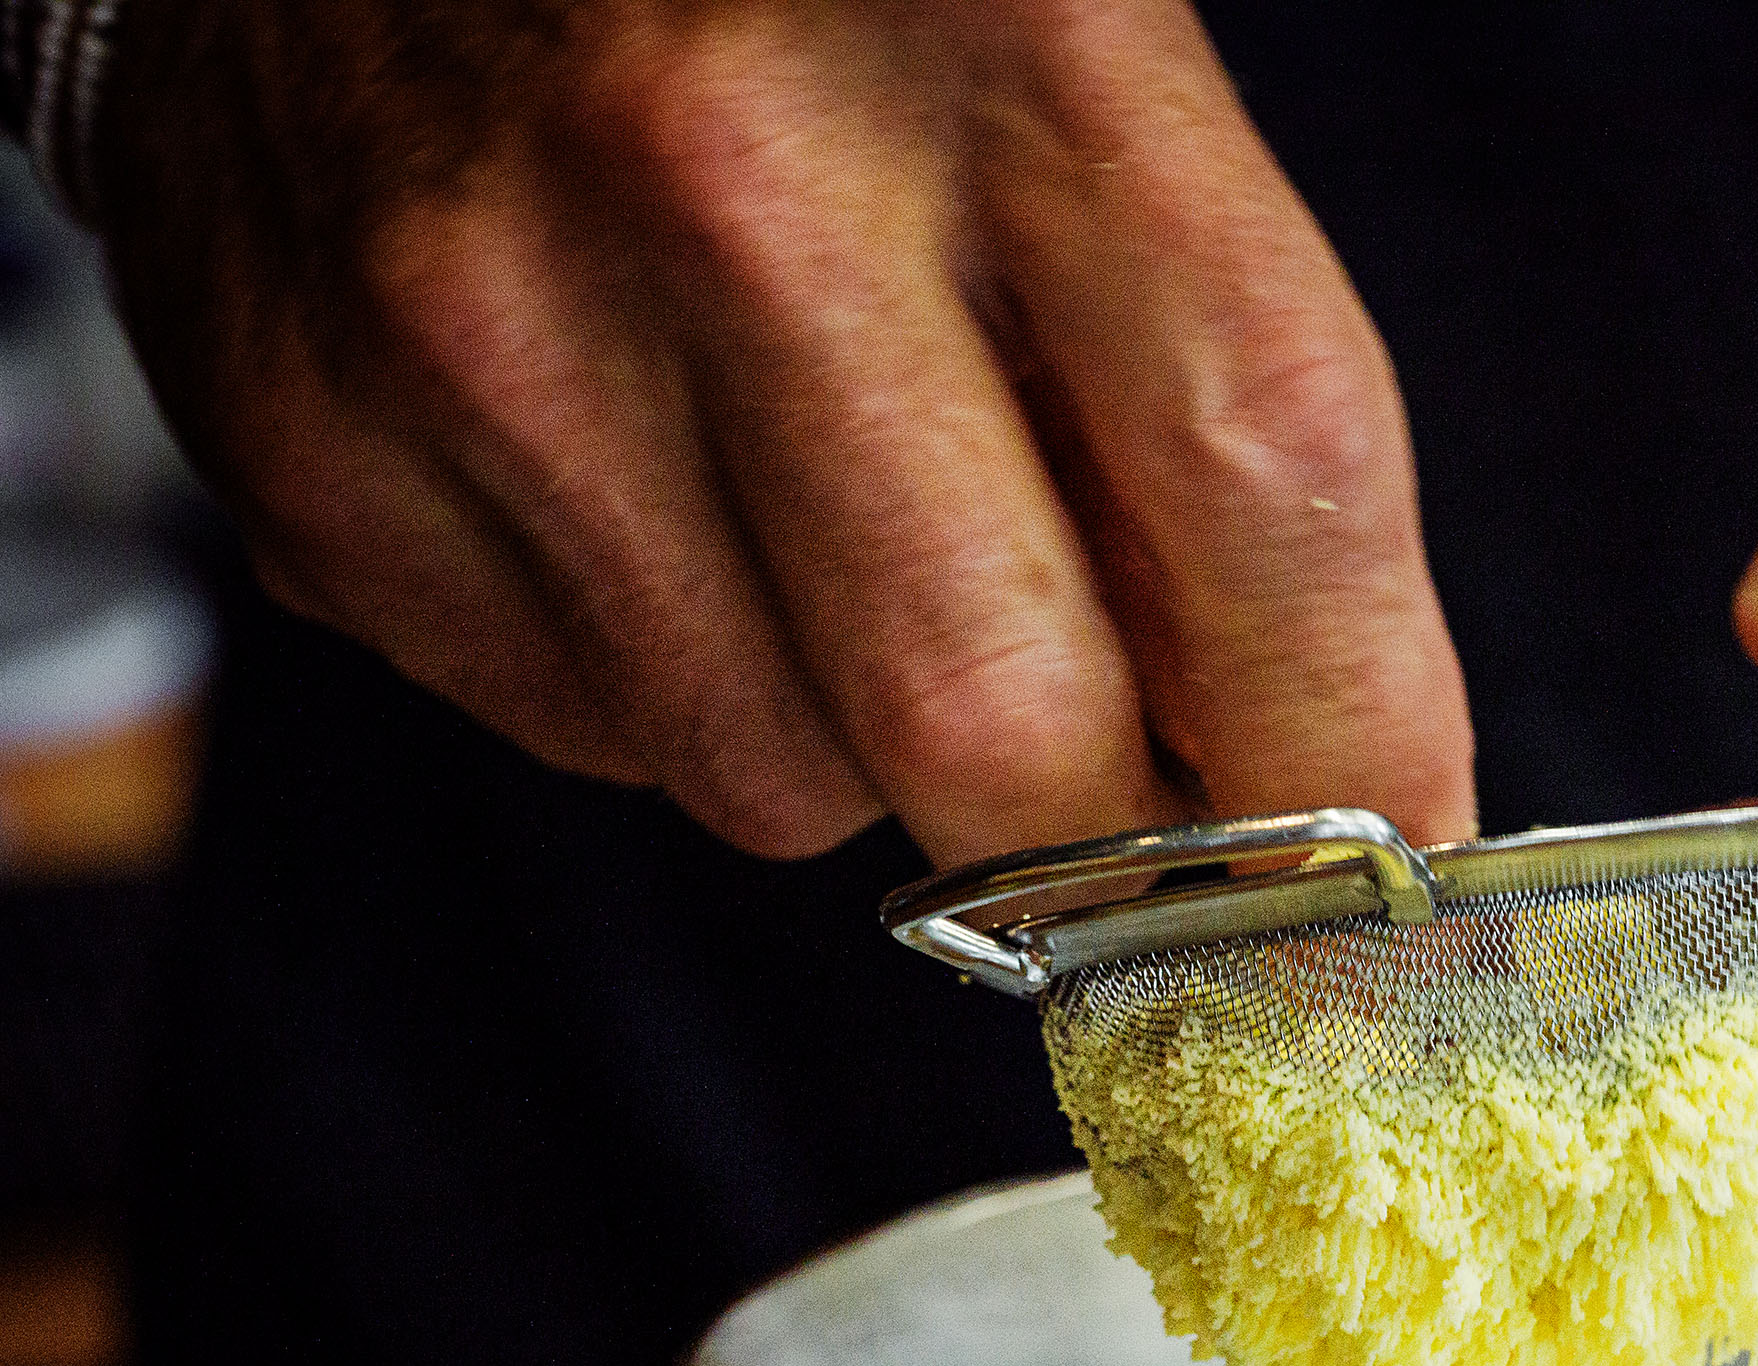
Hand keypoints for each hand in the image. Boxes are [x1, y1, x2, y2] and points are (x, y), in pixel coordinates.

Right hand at [91, 0, 1473, 863]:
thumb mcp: (1064, 43)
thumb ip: (1197, 362)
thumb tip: (1304, 743)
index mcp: (1003, 20)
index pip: (1266, 476)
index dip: (1351, 717)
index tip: (1392, 834)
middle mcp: (727, 174)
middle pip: (1009, 722)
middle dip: (1111, 834)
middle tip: (1145, 796)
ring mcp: (485, 322)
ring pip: (786, 779)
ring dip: (866, 730)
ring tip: (824, 512)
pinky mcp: (308, 448)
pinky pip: (595, 739)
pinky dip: (673, 677)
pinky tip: (649, 488)